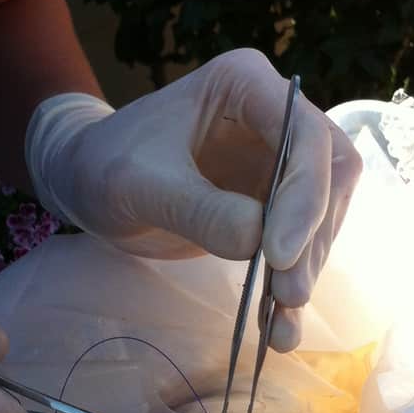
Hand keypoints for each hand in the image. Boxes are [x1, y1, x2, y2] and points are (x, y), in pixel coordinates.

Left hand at [25, 49, 360, 350]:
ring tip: (283, 327)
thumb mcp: (136, 184)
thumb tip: (259, 239)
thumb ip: (196, 208)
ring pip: (323, 212)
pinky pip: (300, 241)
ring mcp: (278, 160)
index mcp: (245, 84)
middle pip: (329, 173)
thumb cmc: (103, 165)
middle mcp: (274, 115)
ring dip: (308, 268)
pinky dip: (292, 283)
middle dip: (312, 235)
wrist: (84, 183)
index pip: (304, 133)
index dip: (304, 192)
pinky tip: (280, 328)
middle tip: (288, 291)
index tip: (279, 253)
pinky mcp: (273, 202)